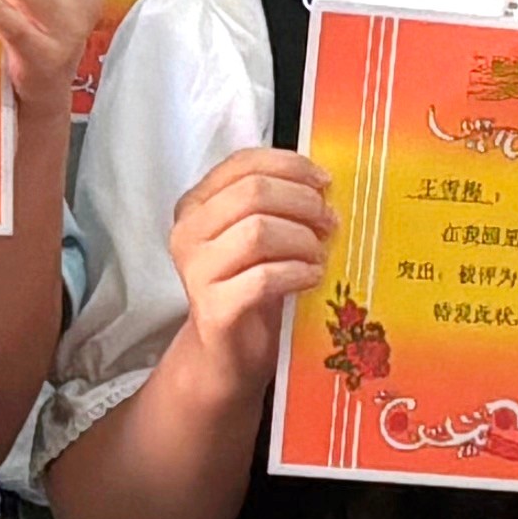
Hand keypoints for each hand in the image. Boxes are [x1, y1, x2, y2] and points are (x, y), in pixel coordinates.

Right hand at [164, 146, 340, 391]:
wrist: (227, 354)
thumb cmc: (250, 288)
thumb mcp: (260, 238)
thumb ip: (276, 205)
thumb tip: (323, 185)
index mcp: (196, 205)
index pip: (243, 163)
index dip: (290, 166)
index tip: (324, 183)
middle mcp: (188, 232)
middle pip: (253, 193)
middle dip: (303, 203)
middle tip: (329, 222)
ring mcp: (196, 271)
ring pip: (258, 232)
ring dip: (302, 240)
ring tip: (319, 255)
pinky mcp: (213, 308)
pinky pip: (264, 278)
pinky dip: (297, 273)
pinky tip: (312, 277)